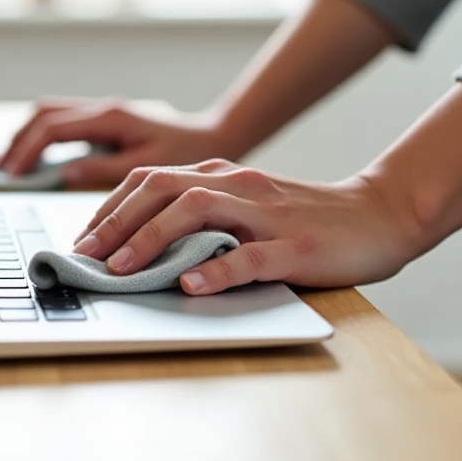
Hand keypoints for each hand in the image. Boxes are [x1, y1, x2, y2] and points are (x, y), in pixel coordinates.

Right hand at [0, 97, 233, 187]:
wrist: (212, 135)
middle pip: (42, 114)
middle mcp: (101, 108)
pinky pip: (62, 120)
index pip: (52, 128)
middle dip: (18, 141)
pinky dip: (42, 135)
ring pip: (49, 112)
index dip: (27, 151)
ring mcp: (100, 111)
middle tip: (2, 170)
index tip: (12, 176)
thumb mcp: (147, 168)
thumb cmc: (186, 153)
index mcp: (108, 117)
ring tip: (11, 164)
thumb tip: (64, 174)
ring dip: (27, 135)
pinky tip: (37, 157)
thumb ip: (104, 170)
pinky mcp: (103, 119)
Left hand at [71, 159, 420, 294]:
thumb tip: (140, 241)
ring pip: (198, 212)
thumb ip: (201, 215)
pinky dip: (215, 270)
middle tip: (86, 253)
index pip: (150, 180)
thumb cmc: (304, 218)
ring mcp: (265, 214)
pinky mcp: (294, 246)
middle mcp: (237, 185)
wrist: (378, 215)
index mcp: (220, 175)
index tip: (83, 238)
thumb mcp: (244, 206)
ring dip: (152, 239)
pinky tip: (190, 285)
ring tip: (122, 267)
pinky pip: (250, 256)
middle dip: (116, 220)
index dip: (110, 207)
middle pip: (162, 188)